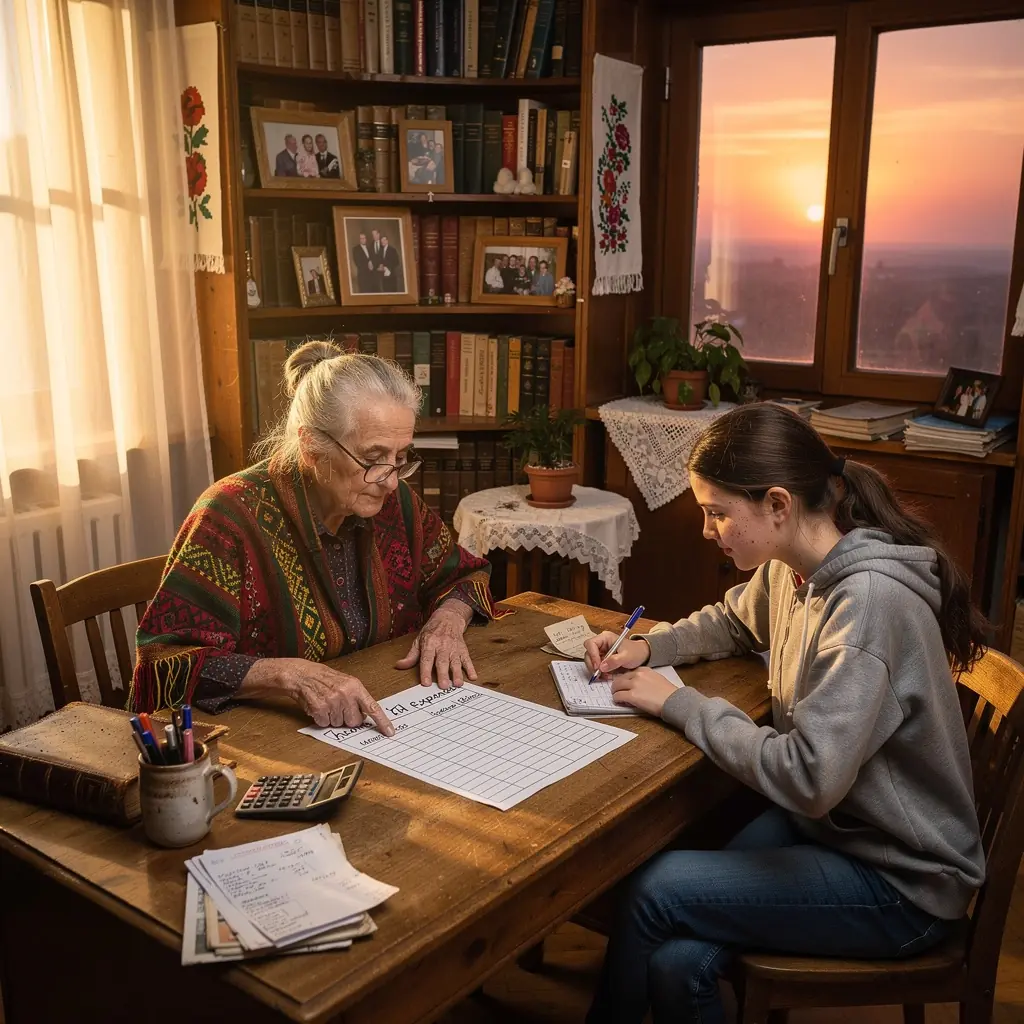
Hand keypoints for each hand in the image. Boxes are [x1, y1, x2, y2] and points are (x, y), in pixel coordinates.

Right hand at [241, 658, 393, 733]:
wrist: (303, 675)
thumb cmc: (325, 679)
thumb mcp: (346, 683)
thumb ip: (358, 698)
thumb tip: (366, 716)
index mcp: (356, 687)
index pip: (373, 707)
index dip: (382, 722)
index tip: (390, 732)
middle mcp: (346, 694)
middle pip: (354, 722)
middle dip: (347, 718)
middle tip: (338, 707)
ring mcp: (333, 702)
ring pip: (339, 724)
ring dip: (333, 718)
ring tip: (327, 703)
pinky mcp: (320, 709)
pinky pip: (325, 724)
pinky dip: (321, 719)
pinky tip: (318, 707)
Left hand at [395, 602, 475, 687]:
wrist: (448, 618)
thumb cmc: (432, 631)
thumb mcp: (419, 640)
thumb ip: (411, 656)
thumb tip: (399, 666)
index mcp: (429, 644)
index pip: (427, 659)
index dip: (425, 671)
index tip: (425, 683)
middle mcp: (442, 646)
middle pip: (442, 662)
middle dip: (443, 674)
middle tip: (444, 686)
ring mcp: (454, 648)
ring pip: (456, 662)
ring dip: (457, 673)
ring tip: (458, 684)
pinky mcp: (463, 649)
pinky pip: (467, 659)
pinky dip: (471, 668)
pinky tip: (473, 676)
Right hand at [583, 632, 649, 677]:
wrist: (642, 656)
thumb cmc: (635, 652)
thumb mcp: (627, 656)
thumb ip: (615, 661)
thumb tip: (602, 667)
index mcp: (605, 638)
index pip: (591, 644)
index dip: (592, 655)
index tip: (598, 666)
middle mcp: (601, 644)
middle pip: (588, 653)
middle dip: (592, 665)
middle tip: (598, 674)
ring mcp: (601, 652)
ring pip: (591, 662)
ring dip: (596, 670)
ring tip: (605, 676)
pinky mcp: (603, 660)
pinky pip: (597, 667)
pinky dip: (600, 673)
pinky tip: (607, 676)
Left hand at [609, 668, 677, 717]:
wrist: (674, 700)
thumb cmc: (668, 693)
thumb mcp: (656, 679)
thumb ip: (645, 679)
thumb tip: (637, 685)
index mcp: (644, 670)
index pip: (627, 673)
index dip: (623, 680)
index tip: (623, 685)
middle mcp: (637, 675)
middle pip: (619, 678)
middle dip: (616, 686)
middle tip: (617, 691)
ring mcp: (634, 685)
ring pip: (616, 686)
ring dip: (615, 692)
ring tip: (617, 697)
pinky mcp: (632, 696)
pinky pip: (618, 696)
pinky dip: (617, 699)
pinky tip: (620, 702)